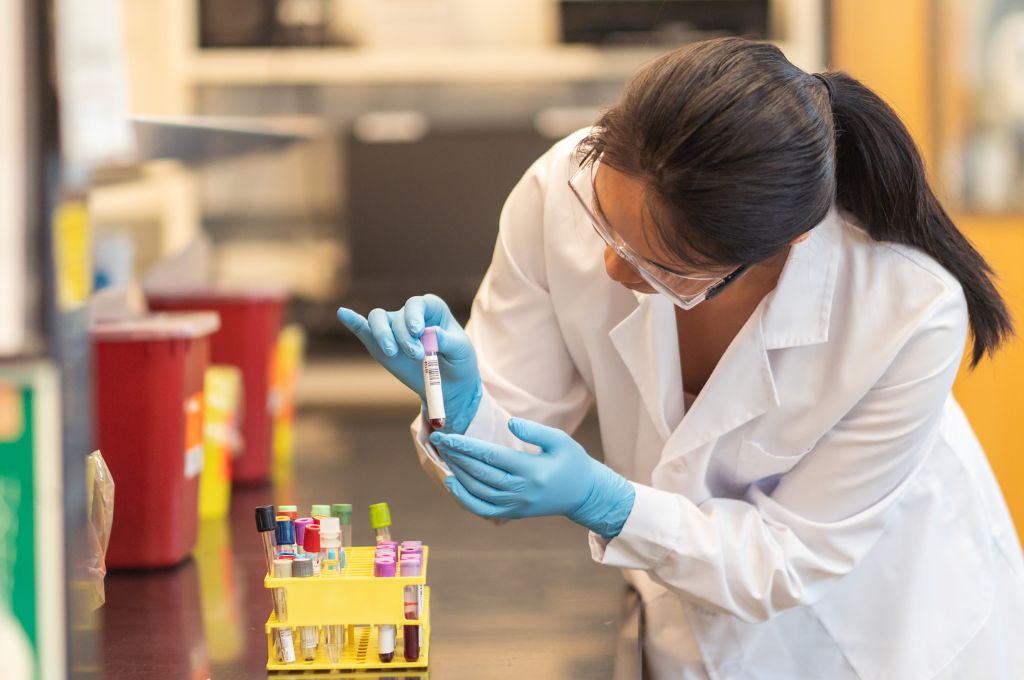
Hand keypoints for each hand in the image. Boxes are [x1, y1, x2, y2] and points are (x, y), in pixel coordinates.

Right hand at [337, 294, 481, 433]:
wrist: (450, 385)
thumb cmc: (459, 362)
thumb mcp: (461, 351)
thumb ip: (447, 341)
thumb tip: (430, 333)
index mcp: (432, 310)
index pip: (418, 304)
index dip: (415, 315)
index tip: (419, 332)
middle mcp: (410, 315)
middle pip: (397, 316)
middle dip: (404, 336)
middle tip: (417, 355)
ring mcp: (393, 329)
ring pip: (377, 319)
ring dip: (382, 334)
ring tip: (392, 352)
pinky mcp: (380, 344)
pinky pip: (364, 329)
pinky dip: (353, 321)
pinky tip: (343, 313)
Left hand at [430, 418, 635, 539]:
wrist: (584, 495)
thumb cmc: (572, 462)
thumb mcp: (561, 440)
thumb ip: (535, 430)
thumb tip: (510, 423)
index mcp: (533, 470)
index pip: (492, 457)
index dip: (467, 446)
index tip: (448, 436)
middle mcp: (522, 491)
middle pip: (480, 474)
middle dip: (457, 456)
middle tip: (439, 439)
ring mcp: (517, 505)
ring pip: (478, 491)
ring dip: (457, 473)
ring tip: (444, 455)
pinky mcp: (514, 513)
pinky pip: (483, 509)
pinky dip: (464, 498)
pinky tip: (452, 483)